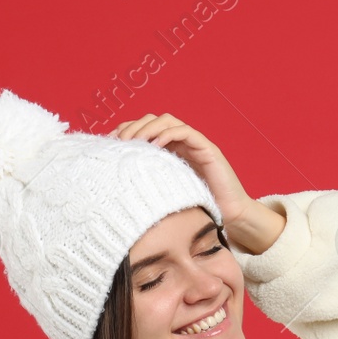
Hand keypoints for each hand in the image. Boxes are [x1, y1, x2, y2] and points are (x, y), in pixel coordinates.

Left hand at [107, 114, 258, 232]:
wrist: (230, 218)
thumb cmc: (197, 210)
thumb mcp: (163, 196)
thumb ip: (146, 186)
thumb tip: (113, 187)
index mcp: (168, 151)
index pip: (142, 130)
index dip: (124, 132)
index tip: (107, 144)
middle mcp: (180, 143)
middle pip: (151, 120)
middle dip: (132, 127)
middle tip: (118, 142)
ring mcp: (194, 144)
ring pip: (167, 121)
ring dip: (147, 127)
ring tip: (134, 142)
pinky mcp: (207, 149)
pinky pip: (186, 132)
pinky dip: (169, 134)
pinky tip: (155, 145)